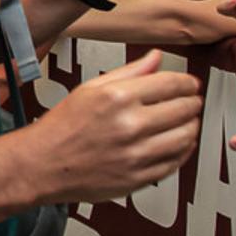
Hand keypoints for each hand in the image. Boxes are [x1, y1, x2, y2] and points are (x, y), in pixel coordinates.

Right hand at [33, 50, 202, 202]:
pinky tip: (179, 143)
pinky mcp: (138, 178)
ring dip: (192, 126)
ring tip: (188, 121)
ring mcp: (135, 155)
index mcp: (118, 97)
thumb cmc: (62, 127)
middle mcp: (129, 125)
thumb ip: (130, 72)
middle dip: (193, 102)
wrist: (42, 164)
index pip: (172, 84)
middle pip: (184, 109)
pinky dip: (183, 151)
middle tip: (192, 101)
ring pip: (185, 137)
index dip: (188, 82)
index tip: (190, 84)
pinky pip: (175, 163)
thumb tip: (156, 57)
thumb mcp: (92, 88)